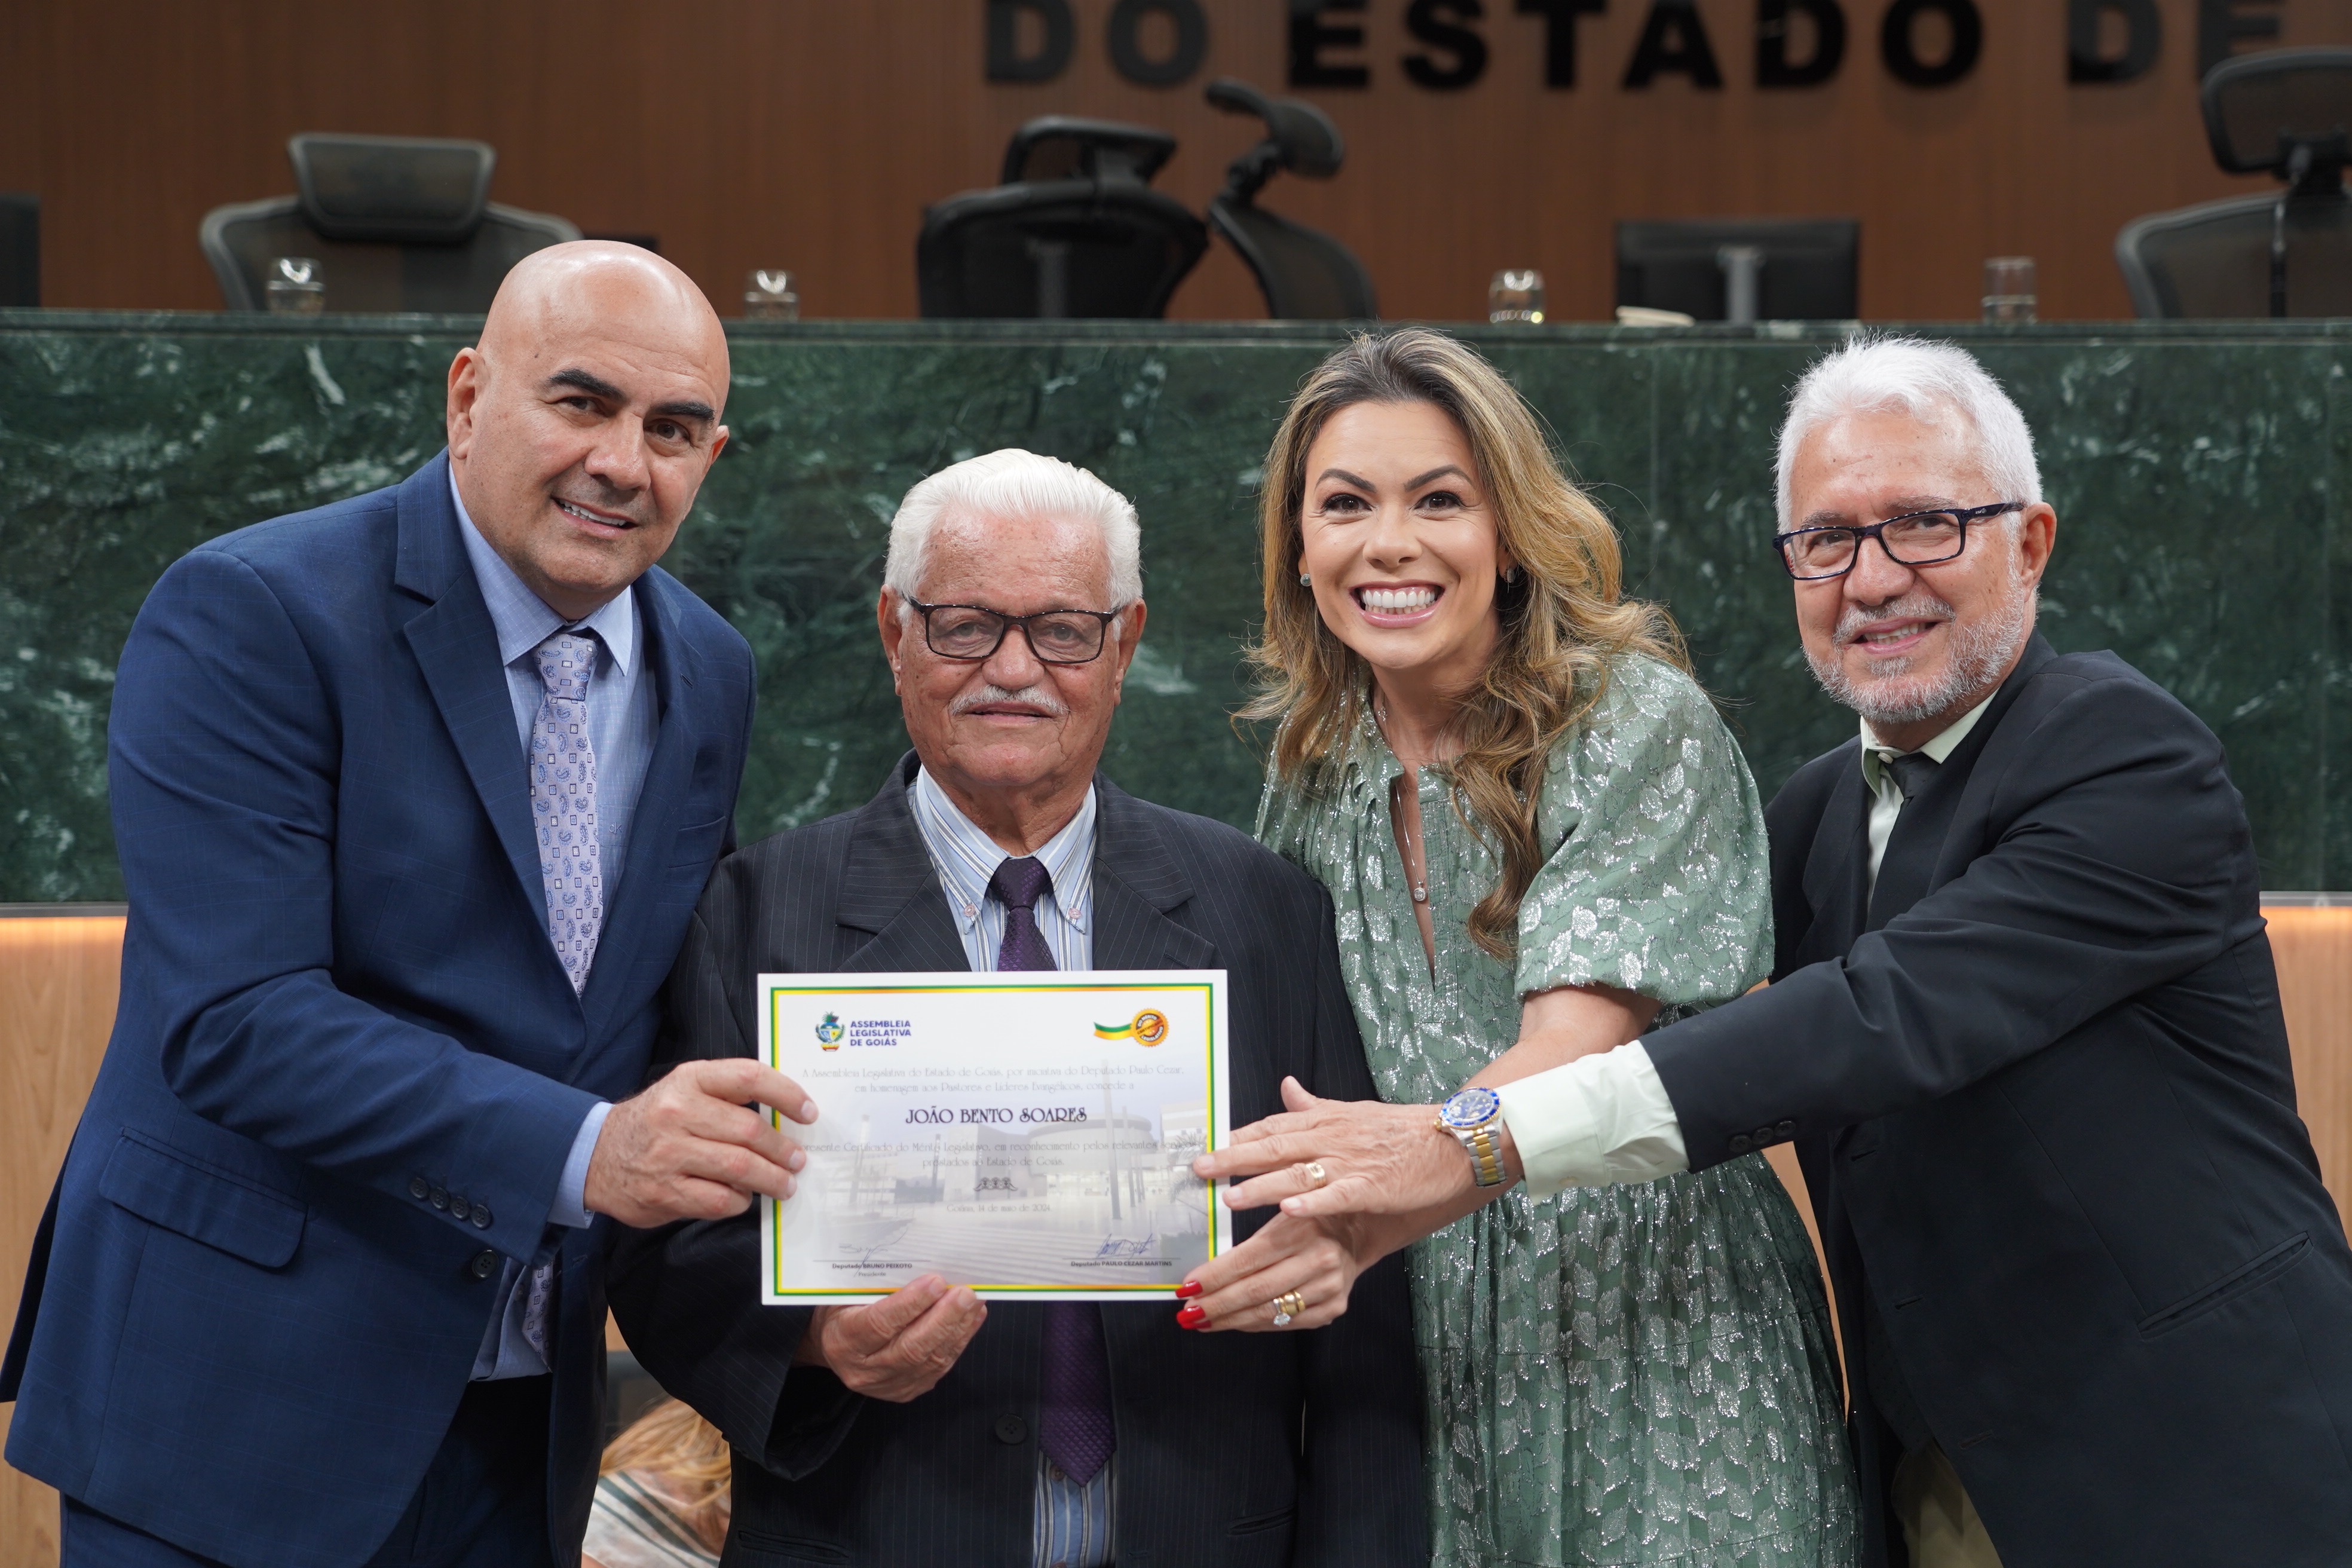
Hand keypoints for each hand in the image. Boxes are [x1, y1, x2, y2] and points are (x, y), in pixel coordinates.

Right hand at [584, 1058, 818, 1226]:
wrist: (596, 1154)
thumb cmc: (655, 1120)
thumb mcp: (684, 1090)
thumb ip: (727, 1095)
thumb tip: (785, 1114)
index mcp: (689, 1080)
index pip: (749, 1078)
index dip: (786, 1094)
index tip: (808, 1113)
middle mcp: (678, 1113)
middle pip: (750, 1131)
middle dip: (783, 1150)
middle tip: (799, 1160)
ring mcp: (669, 1154)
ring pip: (739, 1168)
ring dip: (771, 1179)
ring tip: (785, 1184)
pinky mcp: (664, 1192)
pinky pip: (719, 1200)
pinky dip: (740, 1201)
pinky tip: (743, 1198)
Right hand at [795, 1274, 986, 1401]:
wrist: (833, 1345)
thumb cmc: (843, 1309)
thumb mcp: (848, 1292)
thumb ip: (879, 1286)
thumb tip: (925, 1269)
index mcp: (842, 1341)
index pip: (879, 1324)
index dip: (910, 1304)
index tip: (935, 1282)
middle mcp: (864, 1370)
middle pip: (910, 1348)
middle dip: (943, 1318)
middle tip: (965, 1294)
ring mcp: (887, 1385)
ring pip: (930, 1360)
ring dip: (957, 1329)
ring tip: (974, 1302)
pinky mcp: (907, 1390)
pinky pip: (939, 1367)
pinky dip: (960, 1340)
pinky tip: (972, 1318)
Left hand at [1174, 1210, 1371, 1332]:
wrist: (1355, 1232)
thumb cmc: (1307, 1220)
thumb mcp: (1279, 1217)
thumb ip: (1247, 1244)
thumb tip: (1202, 1274)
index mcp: (1301, 1229)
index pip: (1246, 1260)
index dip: (1213, 1276)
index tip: (1187, 1287)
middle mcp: (1319, 1259)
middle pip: (1255, 1290)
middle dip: (1216, 1304)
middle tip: (1187, 1313)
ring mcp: (1328, 1287)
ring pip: (1269, 1311)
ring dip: (1230, 1319)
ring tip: (1203, 1321)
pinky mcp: (1333, 1307)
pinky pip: (1286, 1323)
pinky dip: (1256, 1324)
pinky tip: (1234, 1323)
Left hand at [1192, 1076, 1505, 1220]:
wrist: (1452, 1138)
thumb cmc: (1400, 1129)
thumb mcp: (1351, 1111)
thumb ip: (1313, 1105)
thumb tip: (1285, 1085)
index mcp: (1324, 1120)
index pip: (1271, 1125)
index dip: (1235, 1137)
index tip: (1203, 1146)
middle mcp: (1331, 1137)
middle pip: (1274, 1145)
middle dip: (1233, 1157)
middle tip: (1198, 1169)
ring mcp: (1351, 1162)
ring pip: (1298, 1172)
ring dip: (1262, 1184)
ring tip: (1229, 1196)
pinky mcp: (1373, 1186)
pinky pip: (1337, 1195)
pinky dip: (1313, 1202)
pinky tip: (1290, 1211)